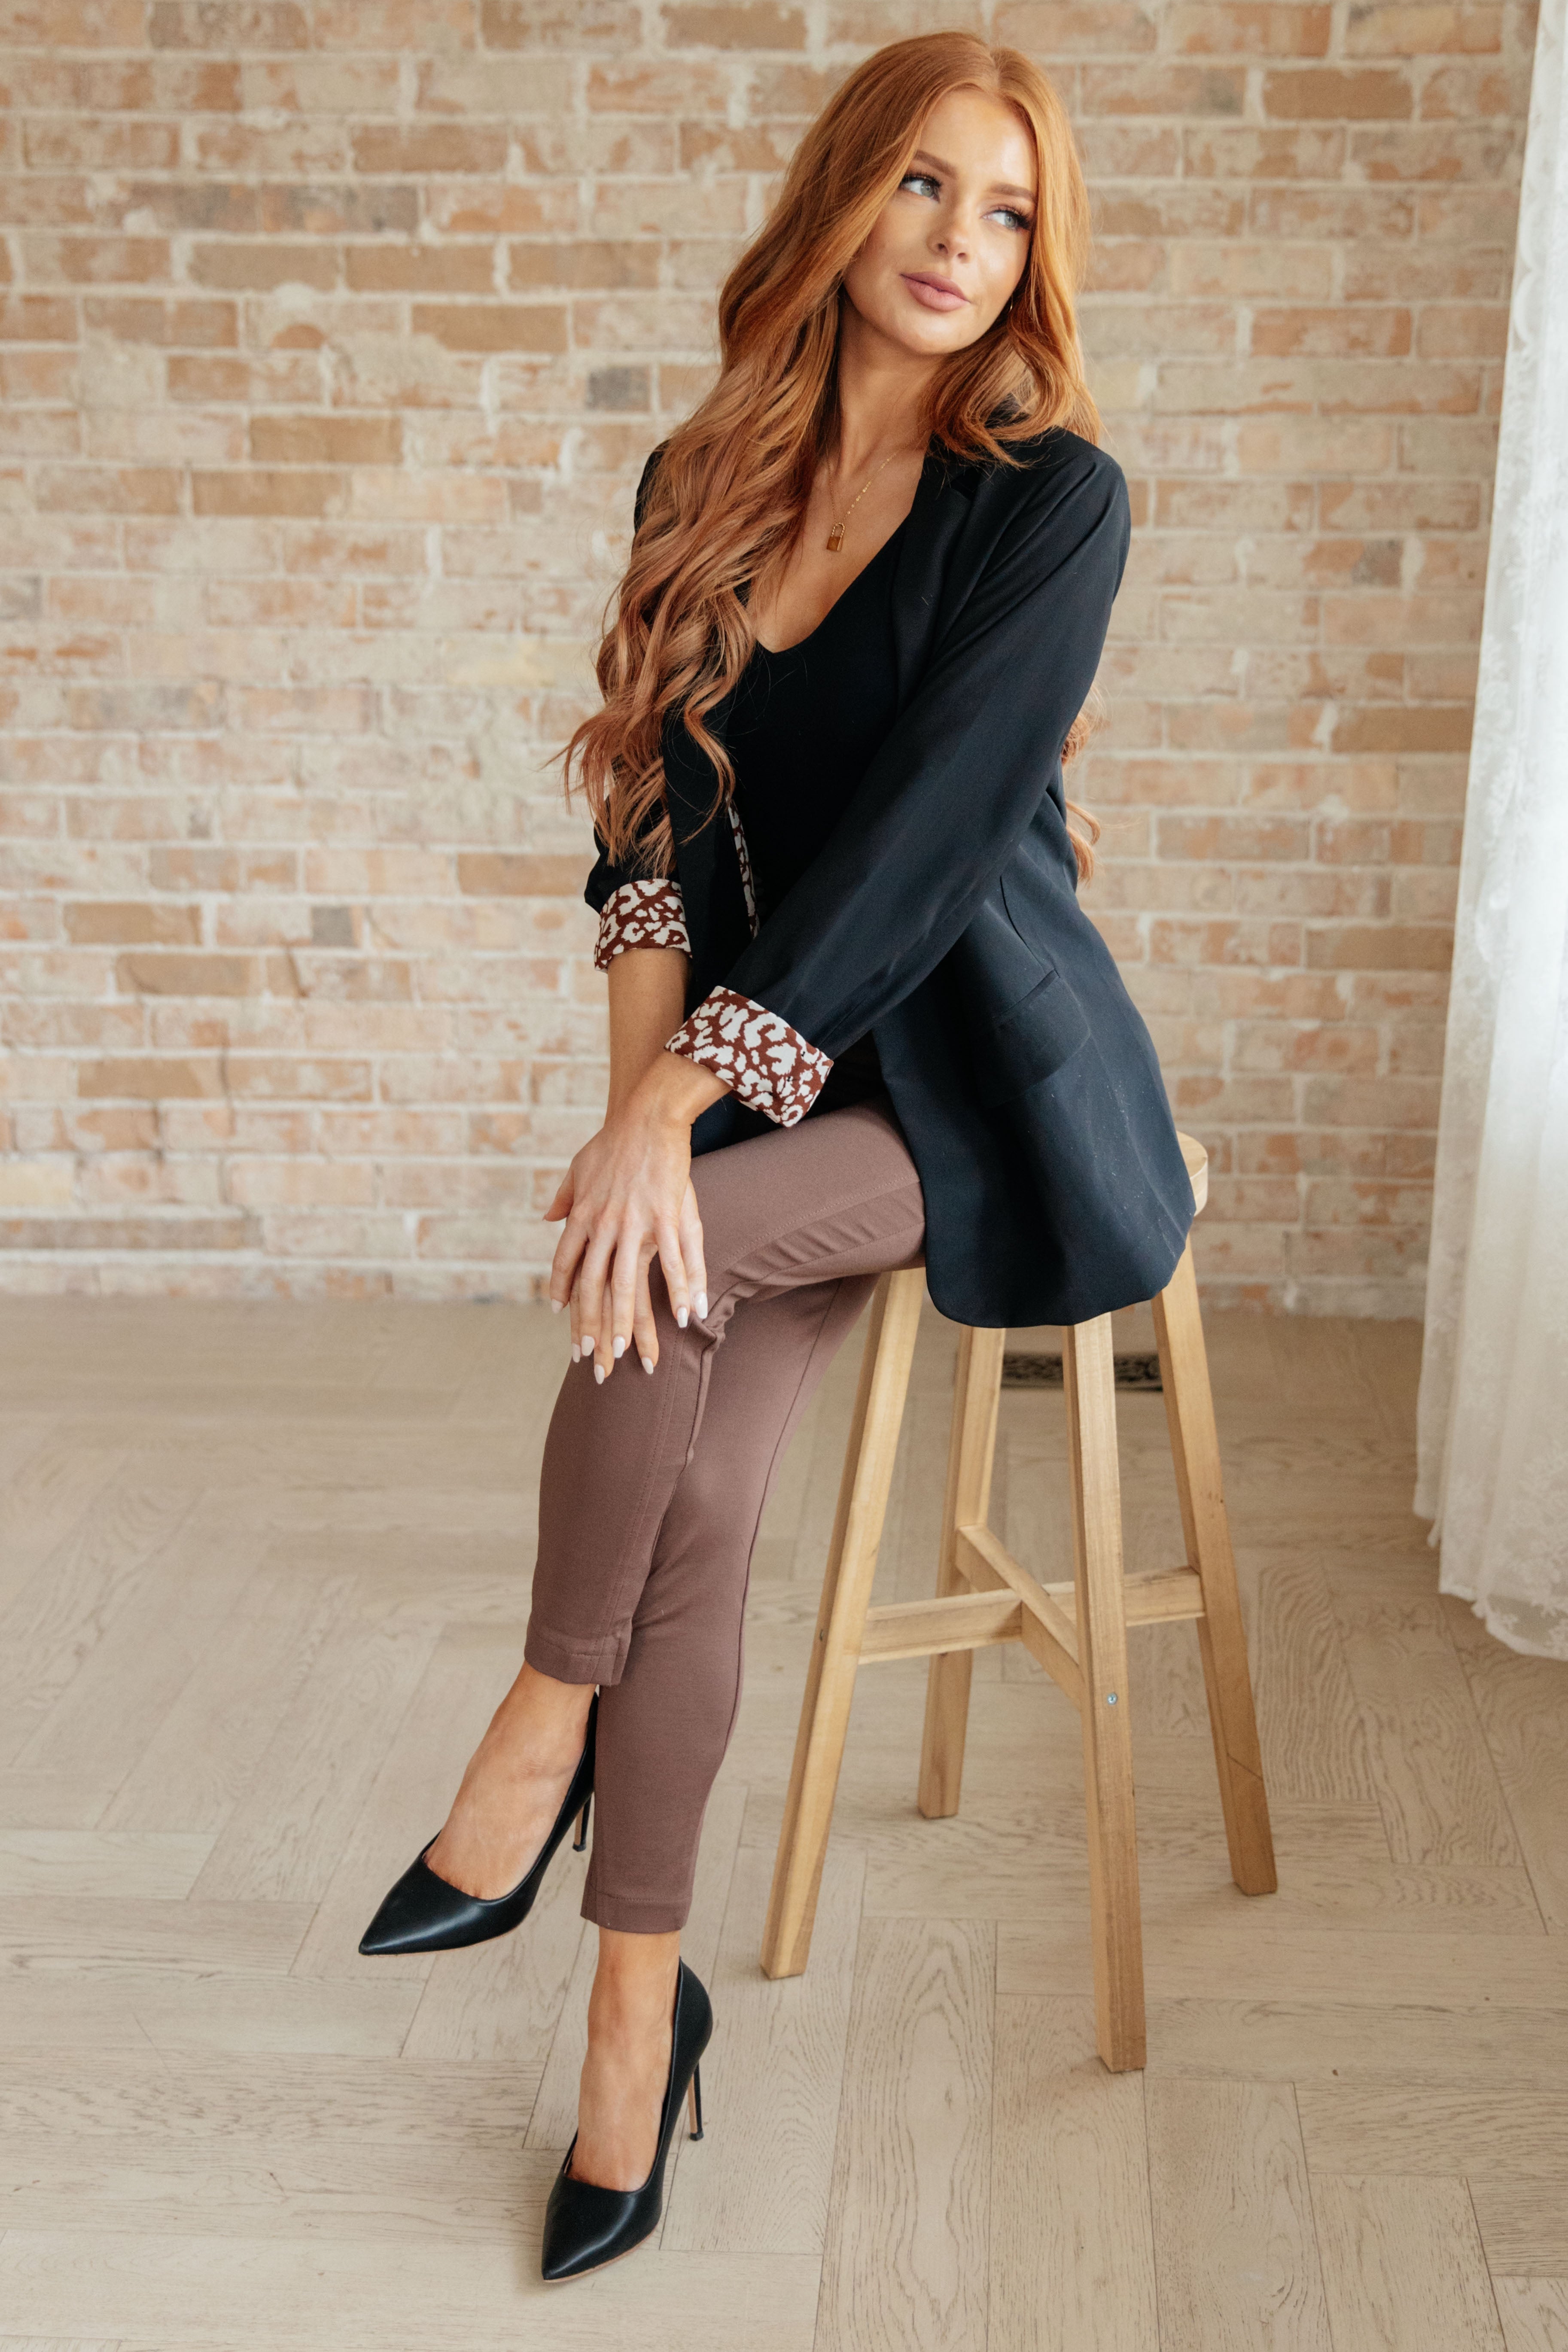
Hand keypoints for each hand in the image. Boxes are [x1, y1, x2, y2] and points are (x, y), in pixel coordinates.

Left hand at [544, 1053, 720, 1380]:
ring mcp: (637, 1225)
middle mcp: (605, 1226)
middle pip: (594, 1287)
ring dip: (628, 1324)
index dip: (562, 1295)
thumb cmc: (612, 1141)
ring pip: (628, 1285)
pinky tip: (683, 1317)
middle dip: (592, 1328)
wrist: (647, 1117)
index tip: (562, 1323)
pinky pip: (673, 1264)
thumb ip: (564, 1197)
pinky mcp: (668, 1219)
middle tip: (593, 1361)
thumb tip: (547, 1218)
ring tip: (629, 1356)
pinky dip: (677, 1293)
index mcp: (582, 1216)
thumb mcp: (578, 1167)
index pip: (566, 1265)